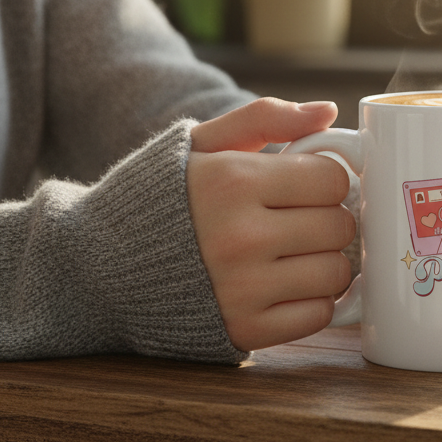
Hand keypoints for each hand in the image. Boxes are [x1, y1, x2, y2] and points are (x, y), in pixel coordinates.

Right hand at [187, 98, 354, 350]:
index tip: (303, 186)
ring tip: (293, 253)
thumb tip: (329, 111)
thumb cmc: (166, 197)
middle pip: (340, 226)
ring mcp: (243, 289)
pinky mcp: (244, 330)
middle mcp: (241, 236)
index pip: (332, 179)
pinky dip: (311, 302)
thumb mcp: (204, 143)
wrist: (102, 266)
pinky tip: (284, 286)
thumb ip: (266, 118)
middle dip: (326, 218)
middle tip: (298, 220)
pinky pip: (318, 315)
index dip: (323, 180)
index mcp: (234, 181)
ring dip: (323, 262)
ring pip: (336, 273)